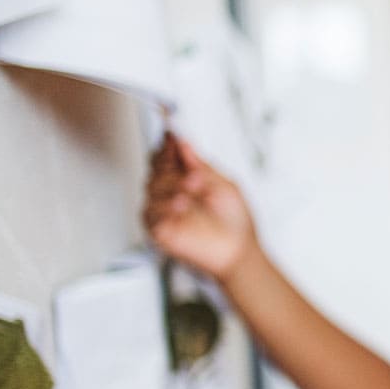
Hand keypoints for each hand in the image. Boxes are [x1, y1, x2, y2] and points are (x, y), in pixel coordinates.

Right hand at [143, 133, 262, 284]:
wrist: (238, 251)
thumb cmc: (235, 222)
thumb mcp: (224, 185)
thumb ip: (201, 165)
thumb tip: (184, 143)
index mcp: (186, 179)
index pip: (167, 157)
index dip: (167, 146)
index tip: (171, 136)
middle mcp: (172, 192)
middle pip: (157, 170)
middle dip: (174, 170)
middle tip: (196, 177)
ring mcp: (164, 210)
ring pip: (152, 188)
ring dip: (172, 187)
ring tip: (192, 193)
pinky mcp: (159, 228)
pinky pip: (151, 212)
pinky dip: (165, 207)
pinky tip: (181, 207)